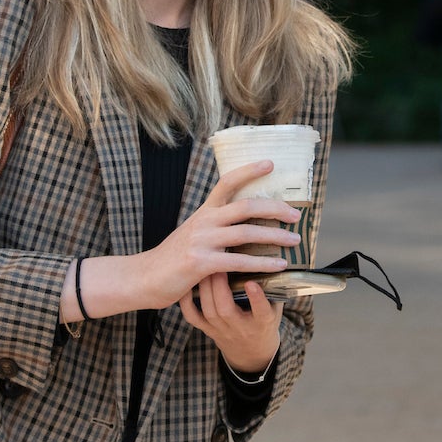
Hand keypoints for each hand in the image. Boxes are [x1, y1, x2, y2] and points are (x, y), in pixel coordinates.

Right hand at [135, 161, 301, 308]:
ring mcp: (202, 241)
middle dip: (275, 208)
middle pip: (245, 206)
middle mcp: (204, 222)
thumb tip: (243, 224)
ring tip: (294, 240)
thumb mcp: (193, 234)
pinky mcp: (201, 263)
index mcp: (203, 212)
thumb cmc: (173, 258)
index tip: (270, 163)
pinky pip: (239, 261)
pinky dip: (263, 264)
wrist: (144, 278)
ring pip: (246, 233)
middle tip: (296, 215)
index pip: (227, 183)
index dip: (248, 170)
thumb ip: (214, 227)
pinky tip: (279, 266)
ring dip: (275, 236)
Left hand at [187, 272, 282, 374]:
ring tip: (204, 268)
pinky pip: (193, 317)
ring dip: (204, 288)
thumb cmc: (264, 322)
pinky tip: (187, 284)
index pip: (261, 312)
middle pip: (226, 311)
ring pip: (209, 311)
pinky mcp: (208, 331)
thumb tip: (271, 261)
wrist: (251, 352)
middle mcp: (241, 329)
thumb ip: (273, 290)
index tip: (251, 283)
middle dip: (219, 286)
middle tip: (218, 264)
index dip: (256, 298)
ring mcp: (222, 331)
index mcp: (262, 323)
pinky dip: (186, 301)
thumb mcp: (275, 309)